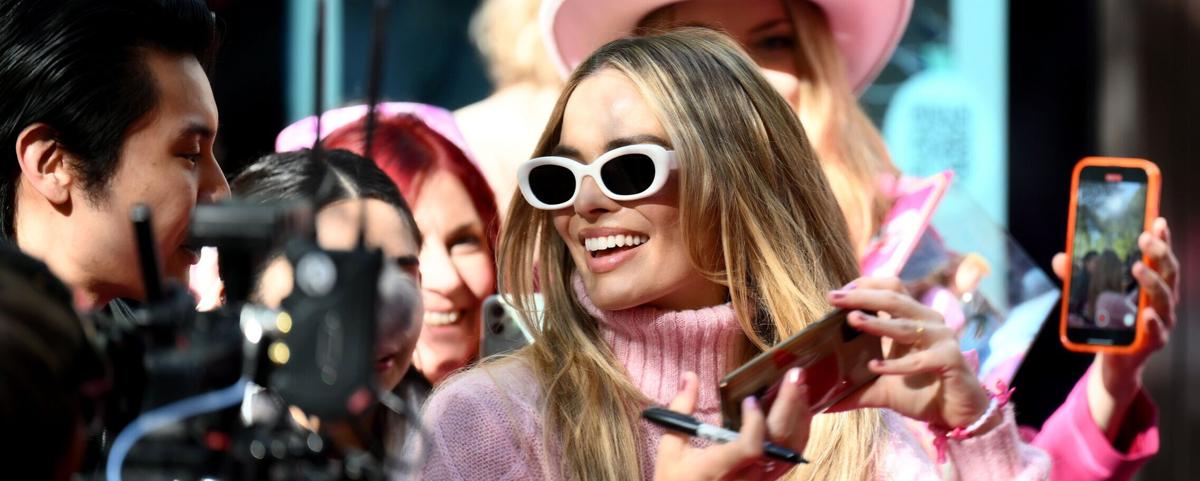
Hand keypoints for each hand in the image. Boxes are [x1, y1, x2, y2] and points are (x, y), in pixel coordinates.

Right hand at [654, 370, 809, 480]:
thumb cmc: (678, 479)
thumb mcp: (672, 447)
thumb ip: (683, 410)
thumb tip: (690, 377)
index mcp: (721, 467)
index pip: (750, 447)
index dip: (755, 423)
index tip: (749, 399)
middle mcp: (748, 476)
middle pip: (779, 441)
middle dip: (789, 404)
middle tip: (795, 375)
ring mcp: (762, 478)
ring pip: (792, 448)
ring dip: (799, 414)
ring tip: (801, 385)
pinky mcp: (769, 478)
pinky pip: (791, 454)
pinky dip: (799, 429)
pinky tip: (799, 409)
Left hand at [826, 278, 993, 431]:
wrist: (958, 414)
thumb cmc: (921, 393)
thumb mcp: (881, 388)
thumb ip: (853, 390)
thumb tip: (821, 401)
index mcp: (912, 318)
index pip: (890, 287)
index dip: (865, 285)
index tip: (836, 294)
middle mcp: (927, 322)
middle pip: (894, 297)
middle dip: (862, 296)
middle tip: (835, 298)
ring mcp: (941, 338)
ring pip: (905, 324)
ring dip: (877, 323)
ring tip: (853, 320)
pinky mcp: (950, 360)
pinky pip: (921, 359)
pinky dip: (897, 364)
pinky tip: (875, 367)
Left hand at [1052, 217, 1177, 439]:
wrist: (1115, 358)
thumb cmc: (1110, 320)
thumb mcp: (1092, 295)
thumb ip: (1078, 277)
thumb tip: (1060, 258)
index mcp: (1153, 283)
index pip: (1161, 257)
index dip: (1162, 238)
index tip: (1158, 219)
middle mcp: (1163, 299)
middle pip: (1168, 272)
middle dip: (1158, 252)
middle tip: (1143, 238)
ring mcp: (1162, 320)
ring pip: (1165, 298)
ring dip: (1152, 281)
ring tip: (1138, 268)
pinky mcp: (1154, 342)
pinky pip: (1157, 331)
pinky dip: (1152, 321)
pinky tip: (1145, 313)